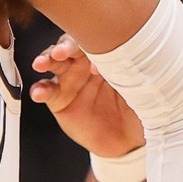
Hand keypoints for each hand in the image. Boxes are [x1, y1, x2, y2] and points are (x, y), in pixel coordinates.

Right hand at [30, 38, 144, 158]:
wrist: (132, 141)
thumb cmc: (140, 108)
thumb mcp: (143, 87)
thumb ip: (132, 72)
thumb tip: (126, 60)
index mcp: (107, 55)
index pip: (94, 40)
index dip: (90, 42)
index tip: (93, 51)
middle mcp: (86, 65)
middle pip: (70, 47)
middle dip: (63, 47)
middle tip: (61, 52)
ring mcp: (72, 82)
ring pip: (54, 65)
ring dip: (45, 60)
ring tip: (41, 64)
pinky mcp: (60, 102)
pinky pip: (47, 93)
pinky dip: (40, 90)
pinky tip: (39, 92)